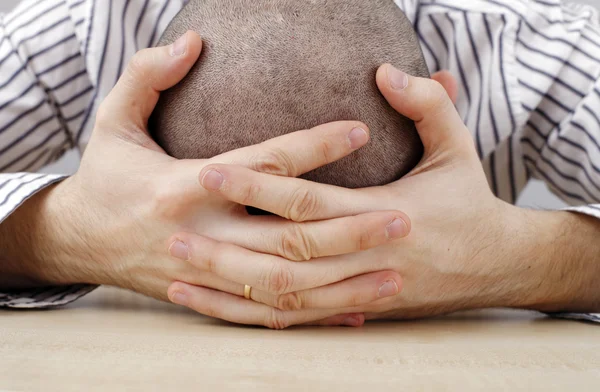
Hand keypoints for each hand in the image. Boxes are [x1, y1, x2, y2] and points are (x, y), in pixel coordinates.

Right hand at [2, 32, 412, 326]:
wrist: (76, 241)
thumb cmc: (104, 176)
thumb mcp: (111, 120)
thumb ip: (148, 75)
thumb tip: (192, 38)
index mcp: (181, 185)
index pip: (262, 165)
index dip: (313, 146)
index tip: (362, 130)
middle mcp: (199, 233)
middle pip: (286, 237)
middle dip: (347, 229)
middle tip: (402, 217)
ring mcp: (204, 273)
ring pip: (284, 286)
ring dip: (341, 281)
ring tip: (394, 273)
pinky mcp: (207, 297)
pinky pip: (264, 314)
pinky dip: (310, 317)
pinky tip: (353, 311)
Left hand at [180, 64, 592, 322]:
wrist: (499, 265)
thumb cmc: (473, 202)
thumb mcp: (459, 147)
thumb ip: (427, 104)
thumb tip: (387, 69)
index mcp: (387, 214)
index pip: (308, 202)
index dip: (258, 185)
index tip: (211, 170)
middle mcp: (367, 261)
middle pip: (284, 258)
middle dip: (226, 246)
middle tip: (173, 229)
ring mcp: (360, 292)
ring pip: (284, 299)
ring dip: (230, 290)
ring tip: (178, 278)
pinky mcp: (356, 310)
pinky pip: (298, 321)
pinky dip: (256, 317)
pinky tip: (218, 308)